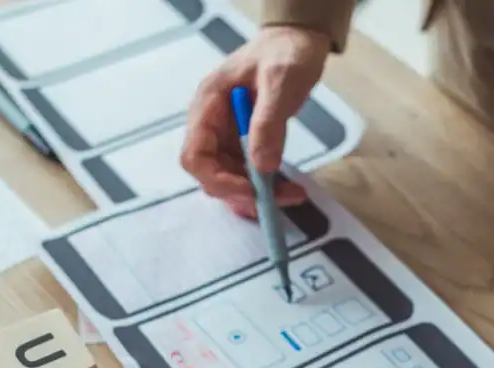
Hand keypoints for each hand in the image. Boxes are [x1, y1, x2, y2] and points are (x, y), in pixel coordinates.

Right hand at [181, 25, 330, 216]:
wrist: (298, 42)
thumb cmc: (285, 53)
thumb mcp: (280, 81)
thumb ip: (269, 122)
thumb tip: (261, 166)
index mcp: (208, 106)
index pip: (195, 156)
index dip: (218, 180)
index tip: (252, 190)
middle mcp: (212, 125)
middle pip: (212, 175)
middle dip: (243, 193)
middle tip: (278, 200)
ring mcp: (228, 136)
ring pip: (232, 180)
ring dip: (258, 195)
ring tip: (292, 195)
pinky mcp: (246, 144)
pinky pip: (249, 174)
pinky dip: (267, 187)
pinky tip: (290, 188)